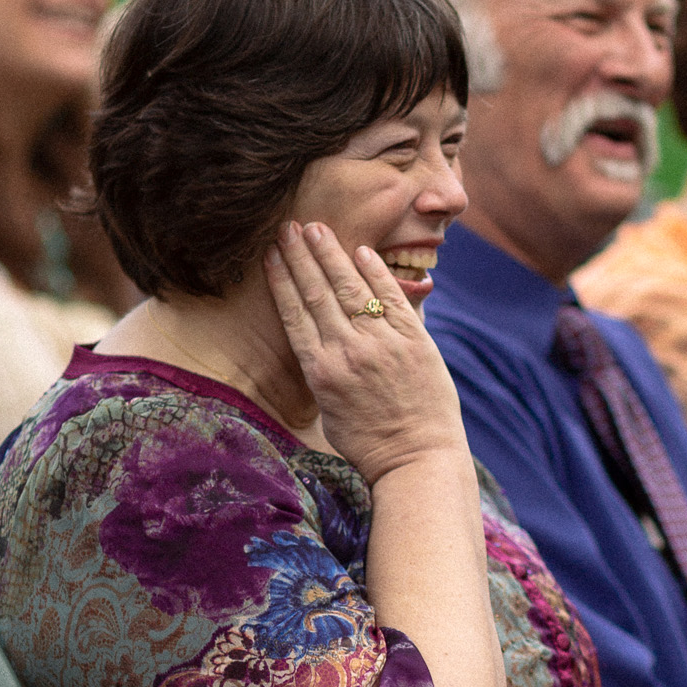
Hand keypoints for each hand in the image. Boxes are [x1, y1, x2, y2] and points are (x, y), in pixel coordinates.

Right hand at [265, 222, 470, 487]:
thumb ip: (323, 372)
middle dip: (300, 256)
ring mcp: (383, 343)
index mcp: (321, 371)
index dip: (281, 280)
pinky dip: (375, 272)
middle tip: (287, 227)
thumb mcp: (330, 413)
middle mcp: (348, 351)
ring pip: (351, 288)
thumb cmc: (369, 443)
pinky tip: (360, 251)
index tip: (270, 255)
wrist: (417, 459)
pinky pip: (391, 297)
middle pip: (317, 293)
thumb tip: (318, 341)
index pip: (295, 314)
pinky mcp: (414, 341)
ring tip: (315, 228)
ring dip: (331, 254)